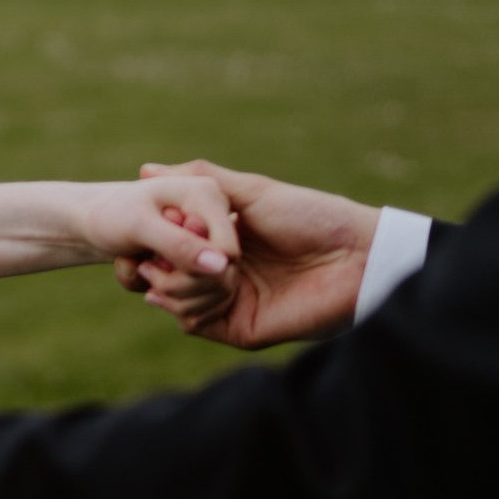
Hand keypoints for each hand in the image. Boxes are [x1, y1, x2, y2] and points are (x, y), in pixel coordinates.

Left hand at [71, 175, 239, 321]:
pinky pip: (200, 301)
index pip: (227, 253)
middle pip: (223, 278)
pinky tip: (144, 281)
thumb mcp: (139, 226)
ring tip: (140, 268)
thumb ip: (179, 243)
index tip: (156, 258)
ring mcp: (212, 243)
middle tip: (143, 266)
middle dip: (177, 284)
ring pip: (213, 295)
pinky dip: (168, 300)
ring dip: (169, 294)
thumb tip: (222, 265)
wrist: (94, 222)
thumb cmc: (112, 215)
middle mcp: (217, 218)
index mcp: (209, 195)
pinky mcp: (202, 265)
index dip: (195, 268)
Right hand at [115, 160, 377, 348]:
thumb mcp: (249, 190)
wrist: (354, 255)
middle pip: (167, 276)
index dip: (153, 238)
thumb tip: (144, 170)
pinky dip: (187, 303)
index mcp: (224, 244)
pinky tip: (199, 282)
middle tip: (158, 251)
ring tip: (186, 265)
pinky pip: (194, 323)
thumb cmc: (309, 215)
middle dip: (155, 263)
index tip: (145, 225)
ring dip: (173, 281)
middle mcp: (224, 274)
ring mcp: (231, 303)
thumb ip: (200, 181)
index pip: (172, 247)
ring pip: (175, 301)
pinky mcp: (239, 328)